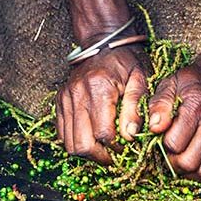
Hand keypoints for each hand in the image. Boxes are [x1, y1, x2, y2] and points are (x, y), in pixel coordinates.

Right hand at [55, 45, 148, 163]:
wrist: (103, 43)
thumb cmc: (127, 62)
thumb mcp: (141, 80)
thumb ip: (135, 108)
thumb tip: (130, 135)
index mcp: (99, 89)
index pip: (103, 134)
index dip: (117, 147)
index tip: (127, 146)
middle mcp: (77, 95)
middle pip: (82, 145)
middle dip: (100, 157)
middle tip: (114, 155)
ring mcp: (65, 99)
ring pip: (69, 144)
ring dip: (87, 152)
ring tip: (103, 148)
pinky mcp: (59, 102)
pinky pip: (62, 134)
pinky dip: (76, 142)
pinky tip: (91, 138)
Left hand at [147, 55, 200, 180]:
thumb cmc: (196, 81)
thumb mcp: (171, 83)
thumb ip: (159, 105)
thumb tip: (153, 129)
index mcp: (195, 107)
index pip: (173, 144)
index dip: (163, 147)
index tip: (164, 141)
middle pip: (189, 162)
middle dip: (175, 163)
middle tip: (174, 155)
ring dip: (194, 173)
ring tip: (189, 162)